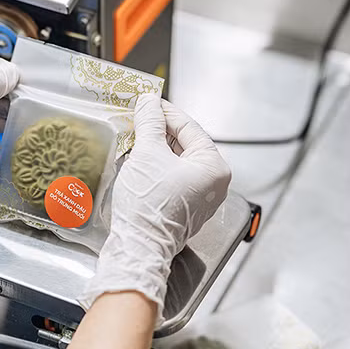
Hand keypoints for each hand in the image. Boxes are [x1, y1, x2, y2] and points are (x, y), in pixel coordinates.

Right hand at [78, 94, 230, 321]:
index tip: (148, 101)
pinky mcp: (183, 209)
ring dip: (155, 149)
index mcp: (214, 167)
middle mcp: (213, 184)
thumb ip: (150, 123)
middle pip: (184, 145)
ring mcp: (199, 198)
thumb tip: (149, 101)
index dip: (165, 112)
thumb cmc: (149, 204)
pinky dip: (155, 167)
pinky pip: (171, 178)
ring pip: (176, 162)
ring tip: (135, 136)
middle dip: (159, 131)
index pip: (190, 127)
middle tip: (138, 118)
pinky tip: (138, 160)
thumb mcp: (148, 154)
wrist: (139, 247)